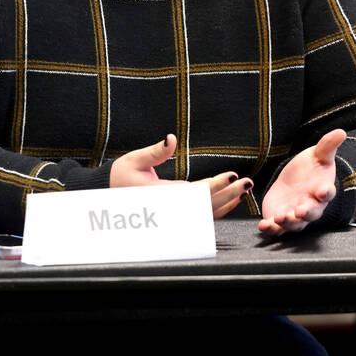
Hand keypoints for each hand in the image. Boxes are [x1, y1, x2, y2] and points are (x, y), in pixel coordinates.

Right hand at [111, 134, 252, 218]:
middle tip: (247, 182)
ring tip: (244, 189)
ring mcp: (174, 214)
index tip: (231, 175)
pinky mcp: (177, 215)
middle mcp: (170, 208)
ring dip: (227, 202)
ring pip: (207, 214)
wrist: (108, 194)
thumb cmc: (120, 175)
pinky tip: (231, 200)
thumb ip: (155, 151)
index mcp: (160, 195)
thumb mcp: (134, 159)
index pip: (194, 192)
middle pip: (206, 206)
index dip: (215, 185)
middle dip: (229, 194)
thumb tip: (170, 138)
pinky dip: (219, 209)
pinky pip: (202, 216)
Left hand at [258, 129, 344, 235]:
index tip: (324, 190)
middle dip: (306, 213)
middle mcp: (311, 205)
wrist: (297, 178)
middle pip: (312, 213)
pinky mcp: (280, 218)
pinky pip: (276, 227)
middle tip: (300, 211)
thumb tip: (341, 132)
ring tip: (279, 218)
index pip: (328, 192)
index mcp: (322, 189)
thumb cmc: (312, 168)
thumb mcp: (319, 155)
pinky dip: (270, 228)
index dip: (326, 192)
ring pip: (295, 224)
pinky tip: (262, 226)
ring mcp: (295, 214)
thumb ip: (327, 145)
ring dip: (287, 223)